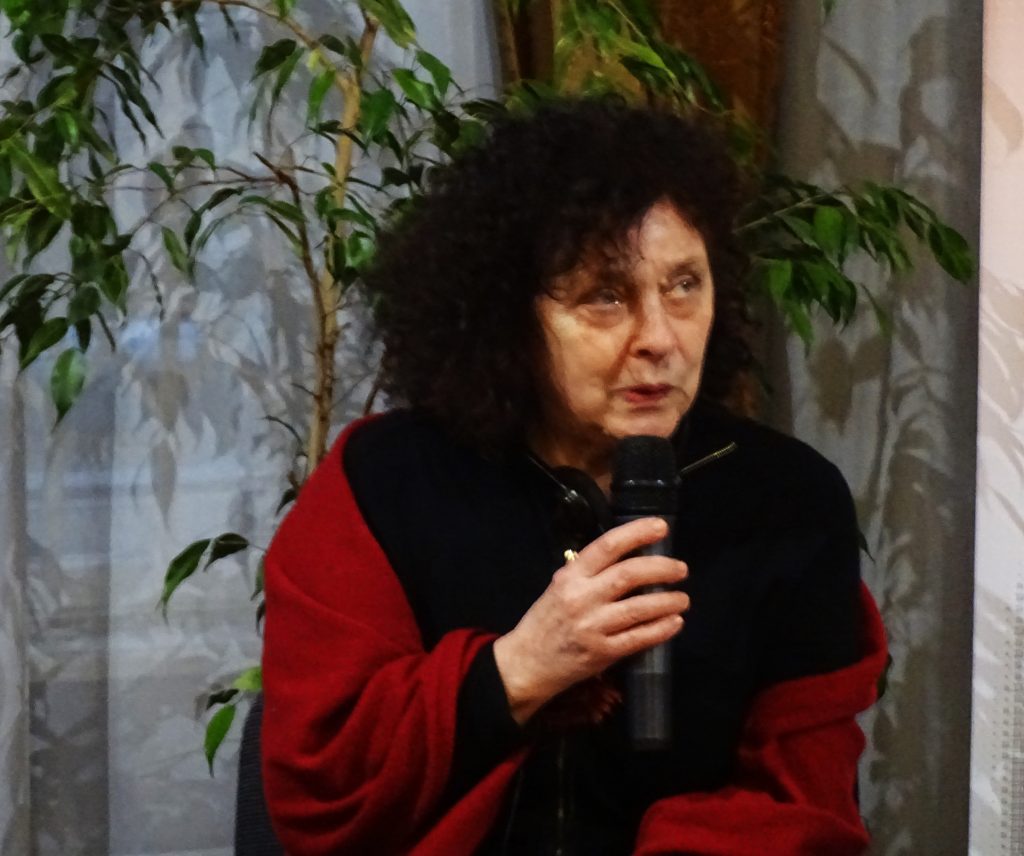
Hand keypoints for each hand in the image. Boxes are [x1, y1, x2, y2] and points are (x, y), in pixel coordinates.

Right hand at [492, 517, 688, 724]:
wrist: (526, 664)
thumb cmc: (546, 621)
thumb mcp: (559, 587)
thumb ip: (589, 573)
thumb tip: (630, 556)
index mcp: (571, 576)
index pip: (608, 546)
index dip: (637, 533)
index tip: (661, 527)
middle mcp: (582, 597)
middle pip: (629, 574)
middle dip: (662, 568)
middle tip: (681, 569)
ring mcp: (593, 627)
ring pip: (639, 608)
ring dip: (668, 601)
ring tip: (683, 598)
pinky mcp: (602, 654)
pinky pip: (639, 638)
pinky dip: (661, 629)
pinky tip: (675, 622)